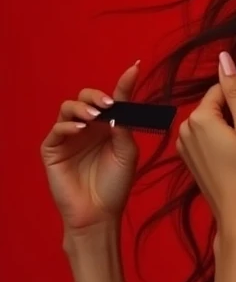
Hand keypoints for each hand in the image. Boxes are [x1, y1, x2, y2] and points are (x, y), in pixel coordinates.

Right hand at [40, 61, 140, 234]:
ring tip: (93, 117)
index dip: (123, 83)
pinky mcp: (53, 150)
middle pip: (86, 97)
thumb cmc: (115, 186)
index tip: (136, 67)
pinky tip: (80, 129)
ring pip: (67, 108)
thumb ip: (124, 127)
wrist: (99, 214)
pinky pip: (56, 130)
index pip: (113, 100)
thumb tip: (119, 104)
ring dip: (81, 108)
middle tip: (107, 104)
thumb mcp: (127, 153)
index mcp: (107, 127)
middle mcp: (87, 128)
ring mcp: (68, 138)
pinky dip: (68, 125)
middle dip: (96, 96)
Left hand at [176, 52, 235, 241]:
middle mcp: (185, 128)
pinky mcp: (188, 160)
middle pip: (214, 104)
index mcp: (200, 118)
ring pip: (210, 121)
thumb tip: (224, 59)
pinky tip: (235, 154)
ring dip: (229, 123)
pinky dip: (220, 138)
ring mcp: (183, 146)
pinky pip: (204, 137)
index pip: (222, 89)